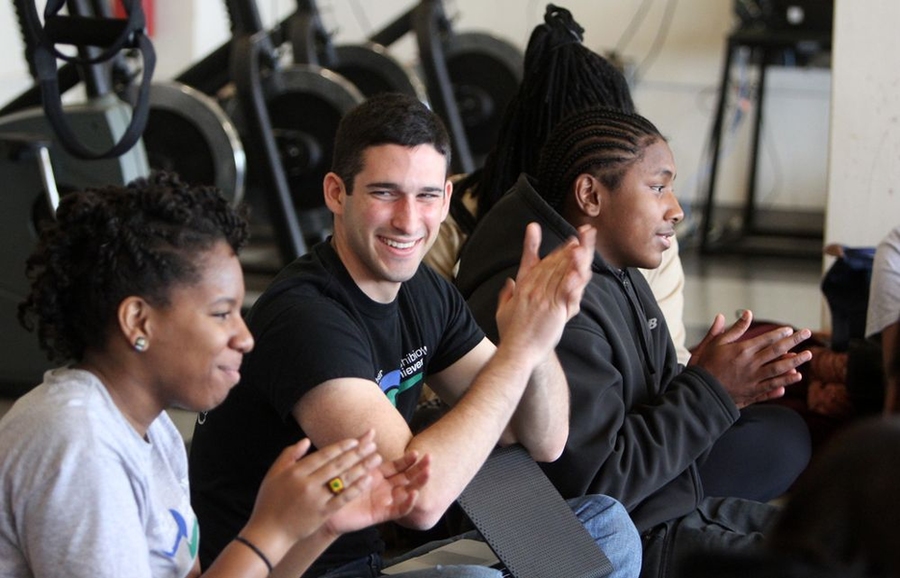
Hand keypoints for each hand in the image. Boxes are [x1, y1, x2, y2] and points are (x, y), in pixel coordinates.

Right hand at [242, 430, 382, 547]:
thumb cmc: (269, 502)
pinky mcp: (323, 513)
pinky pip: (343, 498)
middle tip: (372, 445)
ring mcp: (316, 499)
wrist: (268, 533)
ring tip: (375, 459)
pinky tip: (367, 480)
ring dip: (362, 467)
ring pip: (343, 480)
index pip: (324, 455)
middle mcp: (308, 483)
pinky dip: (356, 488)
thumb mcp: (273, 474)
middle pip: (337, 465)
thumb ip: (289, 455)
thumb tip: (306, 441)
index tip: (355, 441)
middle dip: (357, 453)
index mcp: (296, 472)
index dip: (341, 447)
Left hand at [323, 451, 430, 535]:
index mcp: (379, 475)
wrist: (324, 508)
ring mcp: (384, 501)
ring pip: (407, 492)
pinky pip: (398, 509)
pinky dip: (408, 503)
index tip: (417, 451)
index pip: (399, 466)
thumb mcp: (351, 464)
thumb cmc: (336, 486)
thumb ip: (362, 448)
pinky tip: (413, 493)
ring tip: (428, 473)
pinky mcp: (381, 514)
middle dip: (419, 468)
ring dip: (419, 483)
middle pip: (407, 477)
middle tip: (430, 459)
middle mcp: (385, 487)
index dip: (408, 460)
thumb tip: (371, 429)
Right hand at [495, 223, 594, 358]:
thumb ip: (506, 294)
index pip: (540, 264)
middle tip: (581, 239)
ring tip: (583, 246)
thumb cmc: (510, 334)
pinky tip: (580, 269)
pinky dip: (573, 279)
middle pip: (553, 265)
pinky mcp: (554, 311)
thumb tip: (509, 282)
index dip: (556, 252)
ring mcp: (543, 299)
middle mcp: (533, 290)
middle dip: (567, 250)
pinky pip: (566, 291)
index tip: (568, 243)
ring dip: (572, 259)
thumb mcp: (502, 310)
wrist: (516, 352)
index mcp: (522, 288)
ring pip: (560, 274)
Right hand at [689, 310, 811, 407]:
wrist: (699, 392)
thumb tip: (746, 314)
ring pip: (780, 369)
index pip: (766, 339)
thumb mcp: (715, 343)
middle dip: (794, 341)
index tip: (790, 329)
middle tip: (807, 333)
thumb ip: (733, 329)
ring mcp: (754, 380)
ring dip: (795, 361)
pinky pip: (773, 387)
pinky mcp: (753, 393)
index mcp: (742, 350)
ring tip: (808, 355)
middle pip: (778, 351)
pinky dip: (785, 382)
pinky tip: (795, 376)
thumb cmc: (704, 365)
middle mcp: (751, 364)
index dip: (779, 333)